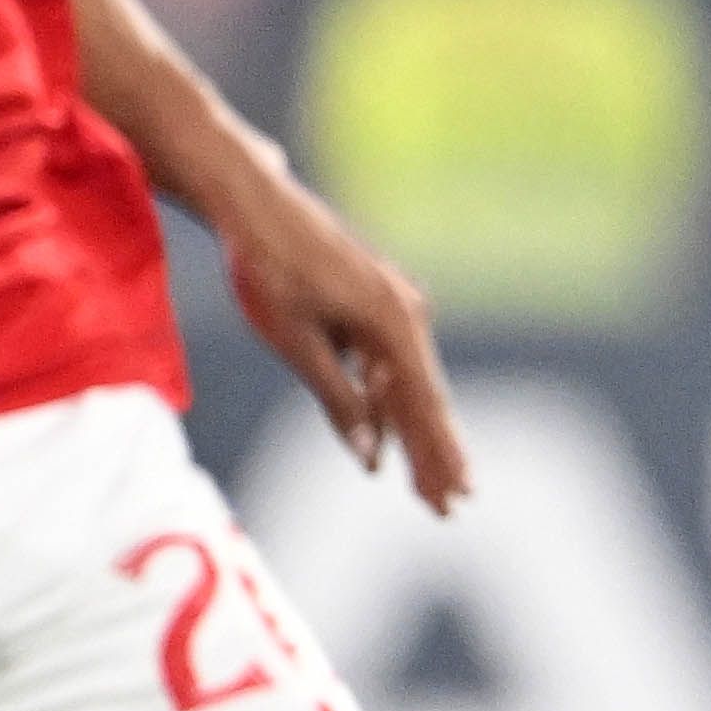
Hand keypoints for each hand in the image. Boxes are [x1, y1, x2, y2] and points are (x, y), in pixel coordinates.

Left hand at [217, 163, 471, 511]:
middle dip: (435, 456)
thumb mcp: (298, 344)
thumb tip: (371, 455)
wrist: (254, 203)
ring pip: (410, 384)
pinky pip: (392, 364)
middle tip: (449, 507)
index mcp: (393, 323)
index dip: (438, 455)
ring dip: (415, 434)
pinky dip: (392, 401)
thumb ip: (340, 400)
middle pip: (425, 399)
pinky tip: (386, 433)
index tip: (456, 496)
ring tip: (427, 484)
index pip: (423, 405)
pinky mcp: (374, 304)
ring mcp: (394, 307)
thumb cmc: (270, 270)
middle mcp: (406, 313)